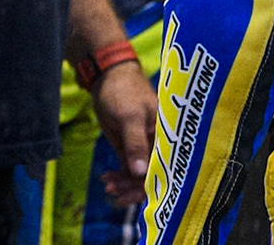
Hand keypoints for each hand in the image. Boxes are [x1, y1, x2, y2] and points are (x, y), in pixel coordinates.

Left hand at [90, 61, 154, 207]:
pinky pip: (129, 168)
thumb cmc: (124, 92)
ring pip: (139, 174)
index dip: (150, 184)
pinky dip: (120, 176)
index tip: (130, 195)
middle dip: (133, 187)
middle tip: (113, 191)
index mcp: (166, 134)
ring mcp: (144, 145)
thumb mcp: (130, 117)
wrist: (108, 78)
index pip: (165, 167)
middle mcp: (159, 142)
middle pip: (153, 174)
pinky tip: (107, 179)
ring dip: (124, 183)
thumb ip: (136, 144)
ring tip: (107, 185)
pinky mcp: (131, 146)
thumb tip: (141, 173)